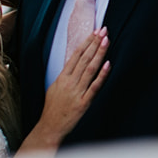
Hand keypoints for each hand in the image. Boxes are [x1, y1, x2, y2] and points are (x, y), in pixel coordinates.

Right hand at [22, 28, 109, 151]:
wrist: (50, 127)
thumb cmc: (53, 108)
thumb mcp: (55, 87)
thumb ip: (66, 75)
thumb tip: (75, 62)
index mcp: (62, 77)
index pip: (76, 55)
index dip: (86, 42)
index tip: (94, 32)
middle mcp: (70, 82)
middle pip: (84, 59)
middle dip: (94, 43)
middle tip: (103, 30)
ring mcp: (77, 92)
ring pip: (90, 69)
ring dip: (99, 54)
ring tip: (106, 41)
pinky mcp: (83, 103)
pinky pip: (94, 87)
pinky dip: (101, 75)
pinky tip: (107, 64)